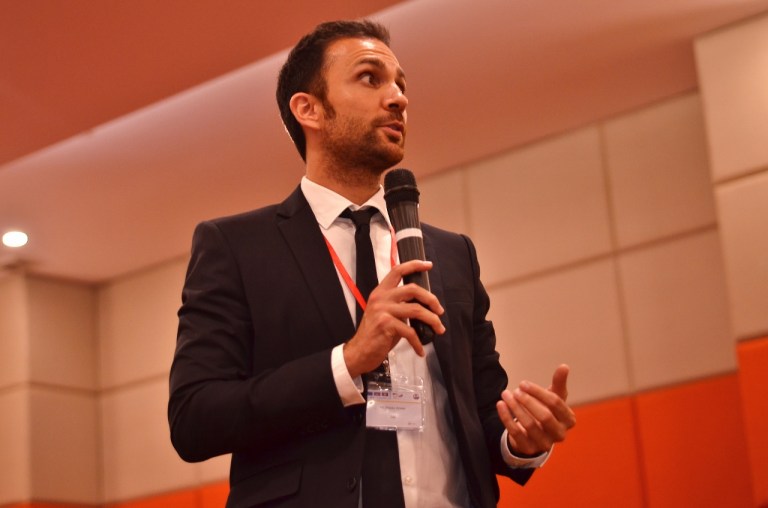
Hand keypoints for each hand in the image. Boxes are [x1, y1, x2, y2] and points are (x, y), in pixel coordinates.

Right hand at [343, 260, 445, 377]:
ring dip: (432, 320)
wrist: (359, 352)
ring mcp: (383, 310)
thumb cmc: (375, 334)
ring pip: (416, 309)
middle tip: (440, 310)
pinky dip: (418, 342)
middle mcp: (381, 298)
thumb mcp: (384, 313)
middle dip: (431, 299)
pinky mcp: (385, 324)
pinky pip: (410, 331)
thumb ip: (399, 305)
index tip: (428, 265)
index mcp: (380, 292)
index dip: (414, 265)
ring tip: (439, 328)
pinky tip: (421, 350)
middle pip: (413, 289)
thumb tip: (422, 305)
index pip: (397, 270)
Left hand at [496, 364, 575, 456]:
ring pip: (529, 425)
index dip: (538, 392)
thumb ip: (559, 382)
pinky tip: (500, 404)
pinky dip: (506, 417)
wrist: (535, 432)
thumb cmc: (547, 410)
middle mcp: (560, 434)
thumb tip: (564, 366)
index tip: (523, 383)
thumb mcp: (554, 396)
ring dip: (515, 407)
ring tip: (505, 394)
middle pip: (545, 416)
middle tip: (516, 390)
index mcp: (569, 420)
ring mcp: (545, 444)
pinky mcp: (529, 448)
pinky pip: (515, 433)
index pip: (555, 403)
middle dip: (528, 401)